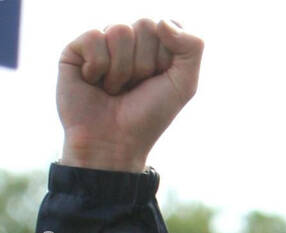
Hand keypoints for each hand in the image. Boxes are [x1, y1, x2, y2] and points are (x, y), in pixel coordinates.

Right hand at [57, 18, 203, 172]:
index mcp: (155, 45)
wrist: (115, 142)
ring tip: (115, 88)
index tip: (159, 79)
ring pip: (120, 30)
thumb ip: (192, 48)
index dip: (166, 56)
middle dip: (145, 63)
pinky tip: (94, 82)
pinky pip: (94, 37)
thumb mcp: (184, 85)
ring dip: (123, 69)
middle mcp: (129, 40)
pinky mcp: (76, 48)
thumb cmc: (149, 115)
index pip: (167, 25)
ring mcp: (102, 42)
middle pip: (145, 25)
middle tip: (136, 86)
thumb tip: (162, 21)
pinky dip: (99, 67)